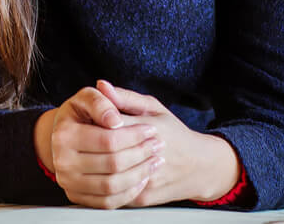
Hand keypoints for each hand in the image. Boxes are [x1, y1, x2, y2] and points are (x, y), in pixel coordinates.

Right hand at [34, 86, 164, 208]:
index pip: (108, 140)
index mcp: (64, 134)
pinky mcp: (76, 195)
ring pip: (112, 185)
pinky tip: (141, 177)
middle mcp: (62, 160)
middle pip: (113, 163)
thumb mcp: (89, 97)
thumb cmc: (82, 114)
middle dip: (141, 154)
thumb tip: (114, 120)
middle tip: (157, 145)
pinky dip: (129, 192)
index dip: (135, 135)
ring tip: (153, 161)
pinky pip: (108, 202)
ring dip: (139, 174)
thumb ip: (102, 101)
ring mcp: (68, 181)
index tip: (151, 129)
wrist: (66, 136)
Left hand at [96, 79, 240, 205]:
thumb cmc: (175, 134)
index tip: (87, 119)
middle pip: (106, 151)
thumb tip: (100, 85)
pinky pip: (112, 193)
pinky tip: (99, 172)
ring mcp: (146, 179)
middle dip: (90, 145)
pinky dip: (102, 182)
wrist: (200, 167)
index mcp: (151, 129)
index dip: (94, 121)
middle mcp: (149, 156)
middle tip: (83, 139)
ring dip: (93, 165)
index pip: (110, 124)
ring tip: (89, 154)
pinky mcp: (142, 198)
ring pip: (107, 175)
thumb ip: (125, 97)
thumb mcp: (154, 108)